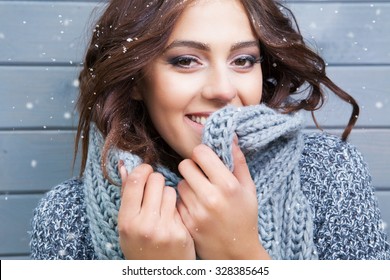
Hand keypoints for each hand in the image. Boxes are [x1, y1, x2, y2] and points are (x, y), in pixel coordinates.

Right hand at [118, 163, 195, 259]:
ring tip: (164, 206)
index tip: (147, 171)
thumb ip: (127, 196)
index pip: (135, 181)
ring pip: (170, 190)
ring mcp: (164, 229)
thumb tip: (124, 166)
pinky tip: (173, 217)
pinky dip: (177, 207)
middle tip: (156, 190)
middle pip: (155, 180)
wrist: (158, 275)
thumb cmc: (140, 247)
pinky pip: (181, 205)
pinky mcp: (181, 233)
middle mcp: (144, 225)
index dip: (143, 170)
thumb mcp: (127, 226)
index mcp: (126, 221)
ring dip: (168, 194)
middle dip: (156, 181)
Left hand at [177, 141, 269, 258]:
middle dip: (192, 167)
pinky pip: (176, 201)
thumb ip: (239, 162)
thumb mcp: (249, 189)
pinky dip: (184, 201)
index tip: (205, 160)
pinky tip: (195, 207)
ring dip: (187, 185)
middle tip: (200, 175)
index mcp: (228, 185)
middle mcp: (211, 197)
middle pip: (185, 165)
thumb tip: (231, 137)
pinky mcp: (186, 222)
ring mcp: (196, 211)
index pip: (200, 153)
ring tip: (200, 194)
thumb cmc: (245, 218)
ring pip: (179, 183)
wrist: (236, 252)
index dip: (201, 154)